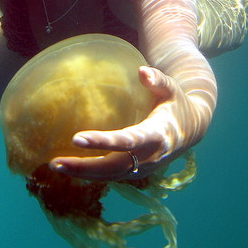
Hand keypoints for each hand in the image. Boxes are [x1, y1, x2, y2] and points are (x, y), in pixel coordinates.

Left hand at [49, 65, 182, 181]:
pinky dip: (91, 174)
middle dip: (85, 167)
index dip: (103, 142)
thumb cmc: (176, 102)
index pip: (127, 141)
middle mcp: (150, 157)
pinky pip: (111, 176)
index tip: (77, 138)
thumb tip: (142, 71)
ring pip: (110, 176)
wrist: (193, 128)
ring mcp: (143, 168)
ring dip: (83, 174)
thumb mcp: (172, 88)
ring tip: (55, 166)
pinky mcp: (137, 172)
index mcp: (158, 135)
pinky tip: (70, 167)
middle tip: (55, 162)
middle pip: (113, 167)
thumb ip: (158, 79)